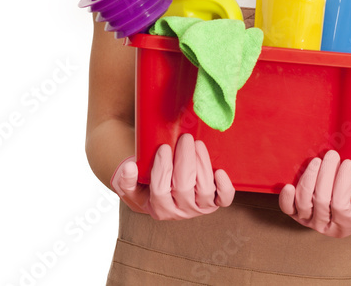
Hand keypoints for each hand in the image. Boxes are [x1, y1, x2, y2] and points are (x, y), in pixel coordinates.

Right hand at [110, 133, 234, 219]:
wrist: (162, 194)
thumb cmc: (146, 186)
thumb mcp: (131, 186)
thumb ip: (126, 179)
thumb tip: (129, 167)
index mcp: (158, 208)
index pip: (160, 190)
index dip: (162, 168)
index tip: (163, 148)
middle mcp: (180, 211)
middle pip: (184, 187)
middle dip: (185, 160)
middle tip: (185, 138)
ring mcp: (199, 208)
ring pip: (204, 189)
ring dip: (202, 164)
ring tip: (197, 144)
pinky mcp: (214, 202)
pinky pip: (224, 199)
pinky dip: (225, 187)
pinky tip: (220, 171)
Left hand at [278, 150, 350, 237]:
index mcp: (348, 224)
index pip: (341, 205)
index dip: (343, 184)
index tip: (348, 163)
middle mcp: (326, 225)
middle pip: (321, 201)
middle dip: (326, 175)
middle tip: (333, 155)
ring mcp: (310, 220)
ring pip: (304, 202)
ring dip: (309, 178)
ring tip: (317, 160)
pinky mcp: (296, 213)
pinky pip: (288, 209)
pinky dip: (286, 198)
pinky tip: (288, 185)